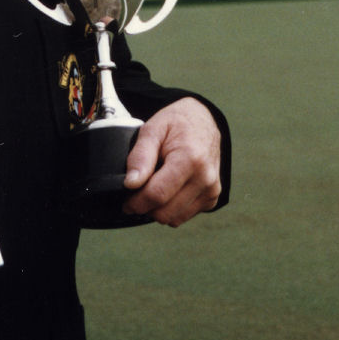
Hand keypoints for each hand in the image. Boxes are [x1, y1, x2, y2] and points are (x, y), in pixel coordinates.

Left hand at [122, 97, 221, 226]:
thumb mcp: (153, 129)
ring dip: (158, 210)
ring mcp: (211, 190)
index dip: (136, 202)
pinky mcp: (212, 198)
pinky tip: (169, 189)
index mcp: (190, 159)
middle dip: (145, 207)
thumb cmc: (176, 123)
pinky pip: (184, 216)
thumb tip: (130, 183)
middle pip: (165, 212)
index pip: (157, 195)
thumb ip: (140, 156)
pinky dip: (172, 209)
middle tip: (138, 192)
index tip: (126, 201)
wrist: (203, 120)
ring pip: (174, 219)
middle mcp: (204, 178)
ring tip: (154, 187)